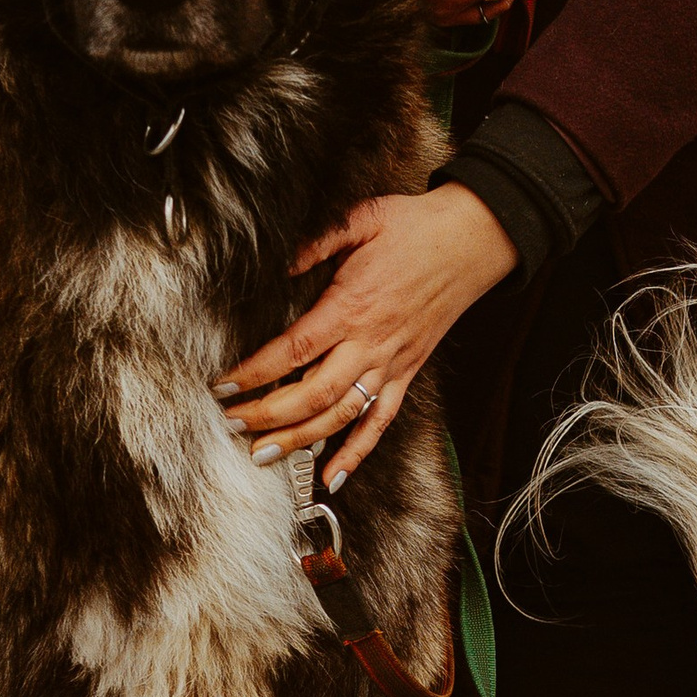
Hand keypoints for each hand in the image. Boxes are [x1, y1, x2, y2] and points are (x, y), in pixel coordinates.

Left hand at [213, 183, 517, 488]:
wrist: (472, 240)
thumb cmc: (415, 227)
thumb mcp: (362, 219)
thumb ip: (316, 243)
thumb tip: (279, 266)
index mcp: (352, 306)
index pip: (293, 350)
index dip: (255, 372)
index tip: (224, 385)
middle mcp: (371, 343)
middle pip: (312, 394)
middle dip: (267, 415)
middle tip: (231, 423)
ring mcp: (391, 363)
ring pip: (341, 416)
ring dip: (301, 440)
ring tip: (263, 453)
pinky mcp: (408, 373)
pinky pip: (381, 421)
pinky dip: (357, 453)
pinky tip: (332, 476)